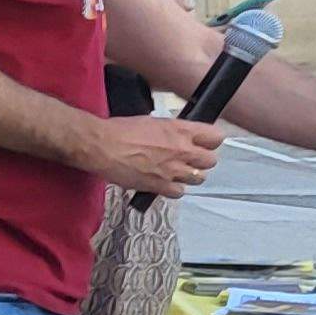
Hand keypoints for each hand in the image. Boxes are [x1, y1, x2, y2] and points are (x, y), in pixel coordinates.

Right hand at [85, 114, 222, 198]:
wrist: (100, 145)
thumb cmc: (118, 131)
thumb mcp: (151, 122)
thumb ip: (171, 131)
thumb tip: (177, 137)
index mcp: (180, 130)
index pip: (215, 137)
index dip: (210, 141)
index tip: (204, 143)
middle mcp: (182, 150)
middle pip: (211, 161)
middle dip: (201, 161)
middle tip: (188, 159)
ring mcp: (173, 169)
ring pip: (199, 178)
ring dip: (188, 176)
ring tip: (174, 172)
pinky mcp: (161, 185)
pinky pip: (179, 192)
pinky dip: (173, 189)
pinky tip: (163, 182)